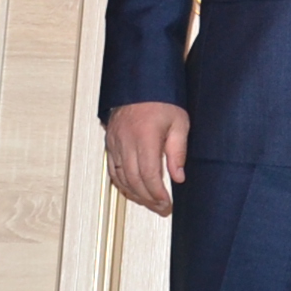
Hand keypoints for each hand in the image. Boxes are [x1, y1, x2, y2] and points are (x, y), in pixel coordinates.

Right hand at [105, 101, 190, 215]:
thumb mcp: (179, 122)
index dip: (157, 193)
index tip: (166, 203)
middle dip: (147, 198)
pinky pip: (113, 169)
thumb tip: (178, 177)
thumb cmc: (163, 100)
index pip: (148, 174)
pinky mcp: (110, 142)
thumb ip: (178, 151)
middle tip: (161, 208)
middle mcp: (126, 141)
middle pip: (133, 179)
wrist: (140, 82)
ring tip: (149, 202)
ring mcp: (115, 142)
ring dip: (134, 194)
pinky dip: (122, 183)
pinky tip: (132, 190)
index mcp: (145, 136)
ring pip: (120, 177)